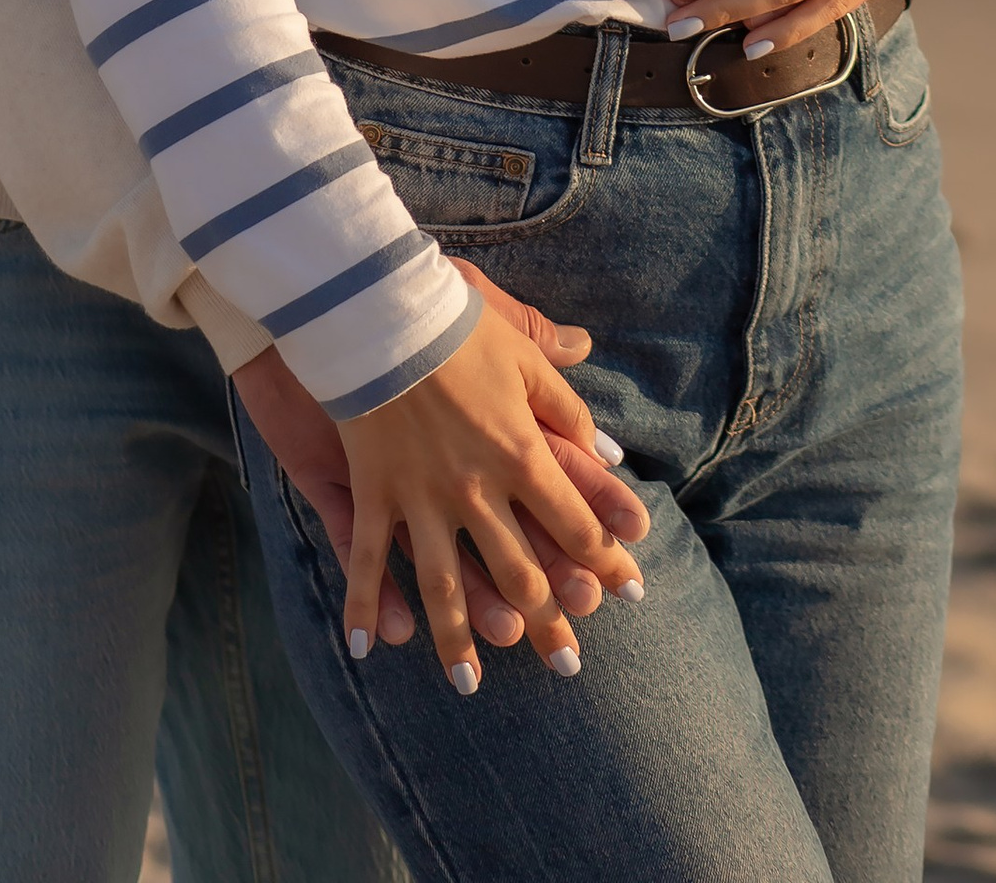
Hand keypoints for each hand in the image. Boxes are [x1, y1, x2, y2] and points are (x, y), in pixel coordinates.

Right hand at [335, 304, 646, 693]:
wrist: (380, 310)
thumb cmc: (456, 326)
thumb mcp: (521, 353)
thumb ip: (564, 401)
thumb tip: (607, 441)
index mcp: (519, 452)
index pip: (573, 521)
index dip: (604, 559)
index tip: (629, 593)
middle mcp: (475, 488)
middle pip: (519, 571)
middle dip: (547, 621)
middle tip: (566, 664)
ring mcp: (421, 497)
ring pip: (446, 585)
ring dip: (458, 639)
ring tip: (469, 686)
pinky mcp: (374, 491)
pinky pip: (368, 559)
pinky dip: (365, 604)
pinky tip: (367, 649)